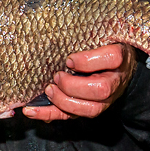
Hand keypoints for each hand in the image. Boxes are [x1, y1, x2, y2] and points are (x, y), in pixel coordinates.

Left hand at [22, 44, 136, 121]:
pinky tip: (31, 111)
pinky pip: (70, 116)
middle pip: (100, 90)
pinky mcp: (88, 108)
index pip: (112, 58)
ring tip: (48, 90)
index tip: (69, 59)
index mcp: (119, 59)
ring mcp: (104, 99)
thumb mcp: (101, 36)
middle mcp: (114, 82)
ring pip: (89, 109)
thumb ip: (87, 35)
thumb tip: (58, 34)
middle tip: (57, 76)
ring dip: (63, 101)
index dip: (88, 61)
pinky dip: (48, 114)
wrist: (118, 69)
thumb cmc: (103, 48)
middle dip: (73, 85)